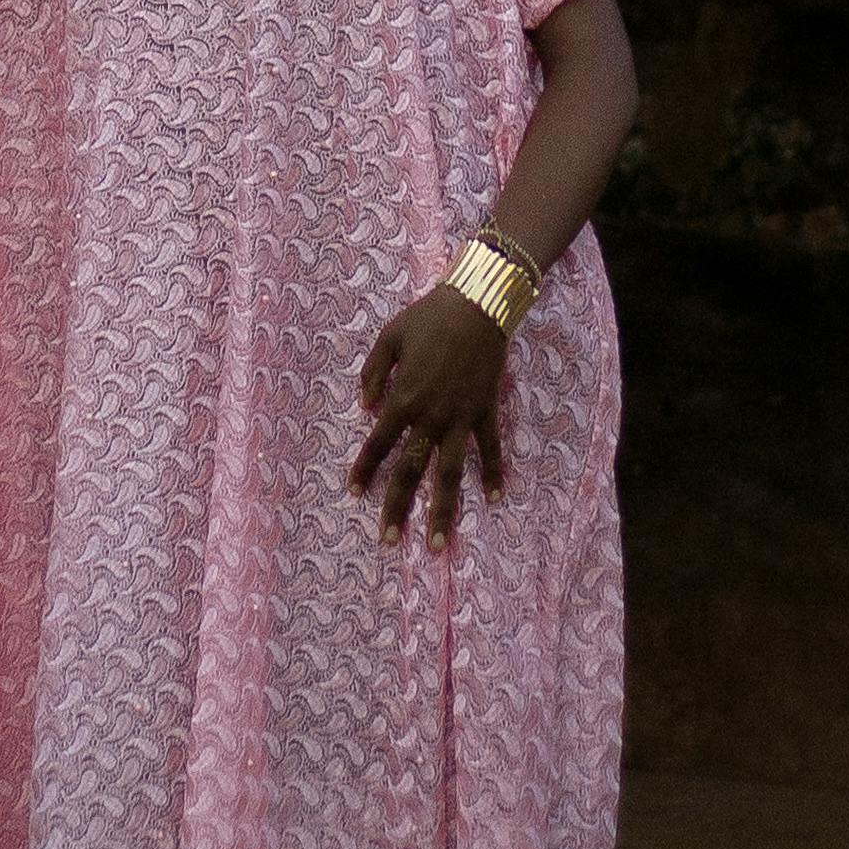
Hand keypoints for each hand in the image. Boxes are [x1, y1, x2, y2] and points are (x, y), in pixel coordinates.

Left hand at [352, 288, 507, 546]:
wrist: (477, 305)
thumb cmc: (428, 317)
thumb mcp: (388, 338)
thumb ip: (372, 374)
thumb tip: (365, 408)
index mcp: (403, 398)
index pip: (378, 443)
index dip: (365, 469)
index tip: (354, 494)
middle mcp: (430, 416)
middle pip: (411, 471)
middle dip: (398, 507)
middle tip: (389, 541)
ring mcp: (460, 418)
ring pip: (449, 473)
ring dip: (442, 510)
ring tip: (437, 543)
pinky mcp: (485, 412)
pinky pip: (490, 449)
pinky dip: (494, 473)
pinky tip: (494, 498)